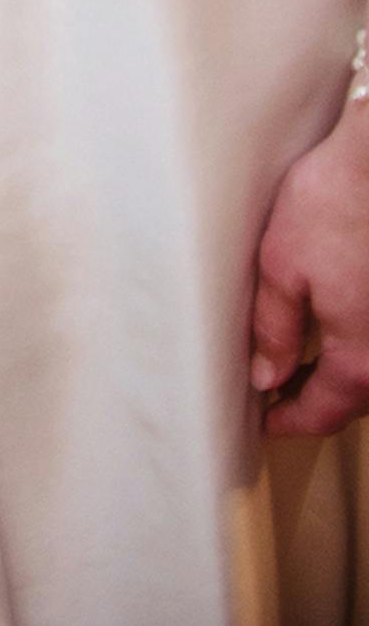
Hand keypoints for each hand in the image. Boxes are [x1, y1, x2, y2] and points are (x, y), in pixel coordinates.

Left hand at [251, 92, 368, 434]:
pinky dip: (359, 345)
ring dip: (343, 373)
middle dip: (317, 401)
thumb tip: (266, 374)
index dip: (289, 422)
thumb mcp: (282, 265)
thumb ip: (274, 328)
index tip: (267, 422)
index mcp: (360, 359)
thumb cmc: (335, 203)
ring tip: (304, 360)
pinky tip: (340, 322)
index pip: (323, 413)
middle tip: (278, 394)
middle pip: (354, 398)